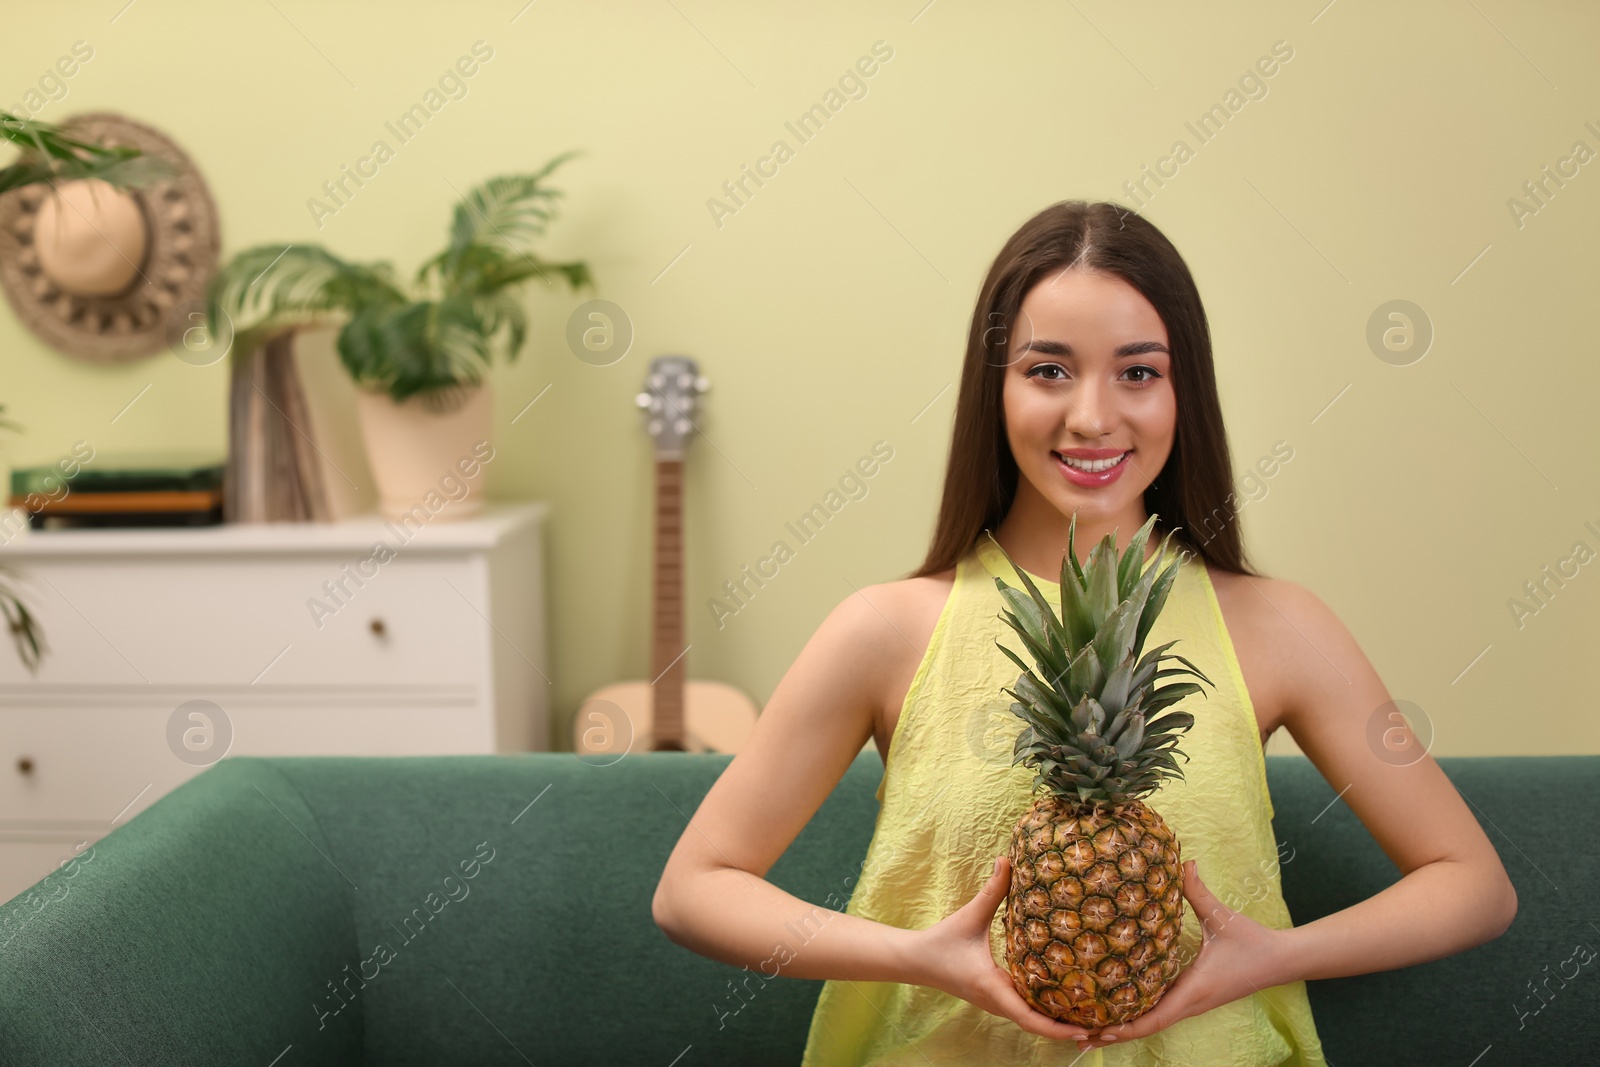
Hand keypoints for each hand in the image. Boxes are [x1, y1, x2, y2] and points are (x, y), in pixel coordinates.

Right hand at [914, 855, 1100, 1042]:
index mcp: (993, 988)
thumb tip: (1007, 859)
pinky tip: (1062, 999)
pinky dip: (1045, 1012)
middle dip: (1068, 1028)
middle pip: (1038, 1025)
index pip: (1031, 1019)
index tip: (1085, 1029)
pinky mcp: (995, 998)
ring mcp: (996, 1003)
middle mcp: (997, 1003)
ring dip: (1058, 1021)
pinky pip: (1025, 1010)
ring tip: (1090, 1014)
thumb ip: (991, 891)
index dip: (1058, 1028)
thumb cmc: (941, 942)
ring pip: (1032, 1020)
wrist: (915, 961)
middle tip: (1102, 1023)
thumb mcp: (969, 916)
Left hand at [1073, 859, 1289, 1051]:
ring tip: (1093, 1027)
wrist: (1281, 961)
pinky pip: (1164, 1012)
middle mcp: (1191, 1003)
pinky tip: (1123, 1009)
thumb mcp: (1222, 917)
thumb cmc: (1252, 941)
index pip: (1156, 1018)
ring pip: (1155, 1022)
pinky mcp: (1196, 998)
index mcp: (1194, 989)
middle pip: (1147, 1027)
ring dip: (1126, 1027)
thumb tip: (1185, 862)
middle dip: (1115, 1033)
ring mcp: (1194, 1003)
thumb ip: (1198, 892)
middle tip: (1080, 1033)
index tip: (1101, 1030)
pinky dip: (1141, 1016)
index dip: (1127, 1027)